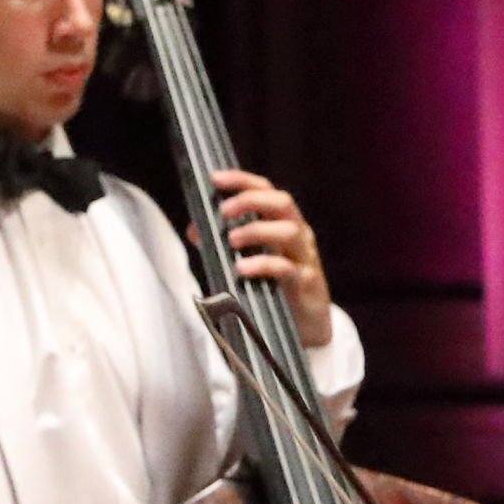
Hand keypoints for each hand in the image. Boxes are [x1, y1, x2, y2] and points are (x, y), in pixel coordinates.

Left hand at [211, 169, 330, 347]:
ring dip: (256, 230)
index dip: (242, 180)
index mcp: (284, 223)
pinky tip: (242, 269)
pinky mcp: (307, 283)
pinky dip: (262, 264)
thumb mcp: (251, 258)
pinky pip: (286, 267)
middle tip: (225, 211)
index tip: (215, 179)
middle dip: (250, 200)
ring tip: (232, 240)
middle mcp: (298, 235)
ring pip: (288, 231)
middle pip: (282, 202)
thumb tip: (195, 229)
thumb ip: (224, 242)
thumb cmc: (277, 285)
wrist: (308, 324)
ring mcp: (305, 258)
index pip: (266, 190)